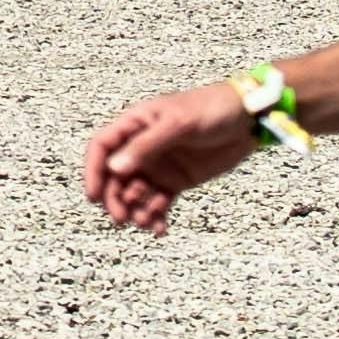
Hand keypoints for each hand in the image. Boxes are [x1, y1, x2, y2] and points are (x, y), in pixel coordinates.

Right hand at [79, 82, 261, 233]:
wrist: (245, 119)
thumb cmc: (209, 110)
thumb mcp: (178, 125)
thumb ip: (146, 146)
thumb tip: (114, 168)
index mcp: (135, 124)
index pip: (102, 147)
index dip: (93, 171)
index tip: (94, 196)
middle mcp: (142, 147)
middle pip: (115, 176)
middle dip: (115, 199)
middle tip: (122, 219)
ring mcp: (159, 165)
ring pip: (135, 193)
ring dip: (135, 210)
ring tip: (147, 223)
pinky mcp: (176, 180)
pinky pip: (159, 202)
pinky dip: (156, 216)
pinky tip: (160, 229)